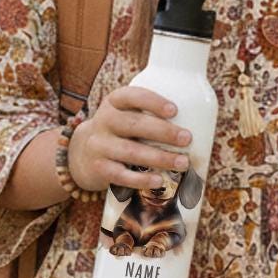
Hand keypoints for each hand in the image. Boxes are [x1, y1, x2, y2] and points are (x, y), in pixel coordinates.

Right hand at [68, 87, 191, 192]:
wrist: (81, 155)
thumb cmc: (117, 132)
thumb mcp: (124, 115)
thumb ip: (147, 115)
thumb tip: (196, 123)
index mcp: (113, 102)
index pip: (131, 96)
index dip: (152, 102)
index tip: (174, 110)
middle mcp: (104, 121)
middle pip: (134, 124)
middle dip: (163, 131)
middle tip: (187, 138)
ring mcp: (99, 145)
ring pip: (131, 151)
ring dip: (160, 157)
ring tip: (183, 162)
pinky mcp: (98, 168)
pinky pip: (121, 175)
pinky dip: (141, 179)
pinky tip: (158, 180)